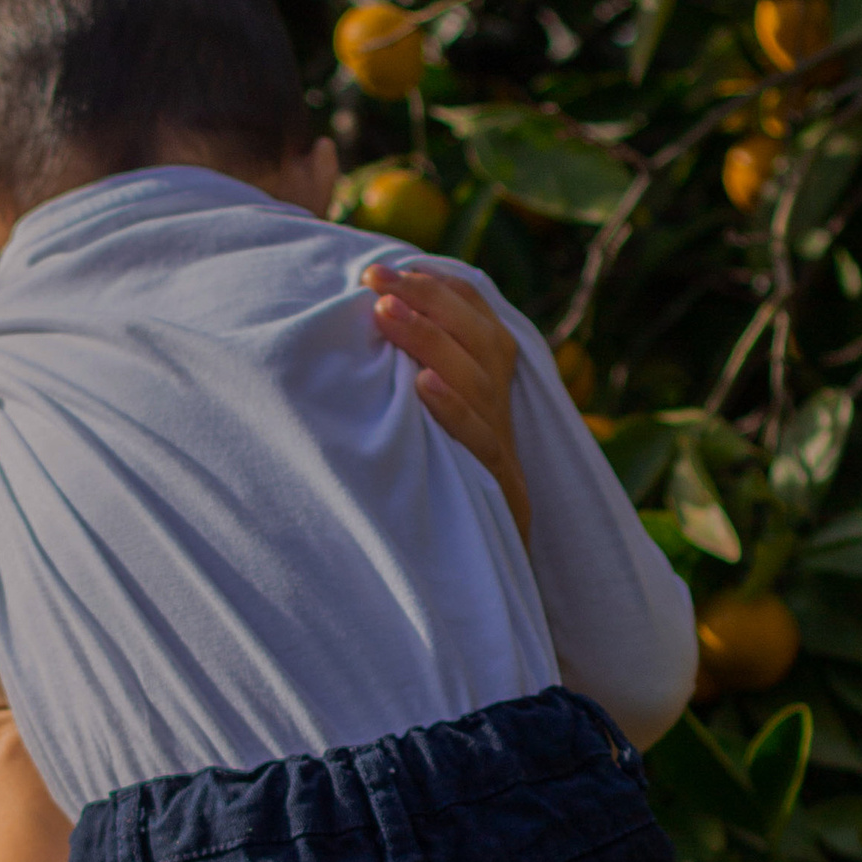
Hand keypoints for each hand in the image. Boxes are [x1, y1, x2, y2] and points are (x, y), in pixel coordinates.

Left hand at [366, 262, 530, 548]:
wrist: (465, 593)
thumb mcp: (413, 441)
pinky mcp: (503, 496)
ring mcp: (504, 454)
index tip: (387, 268)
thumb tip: (357, 336)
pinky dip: (454, 413)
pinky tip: (422, 388)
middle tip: (375, 278)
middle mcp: (501, 416)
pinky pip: (482, 446)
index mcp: (488, 395)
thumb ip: (403, 393)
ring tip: (386, 314)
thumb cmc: (424, 507)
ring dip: (431, 342)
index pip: (478, 323)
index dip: (441, 290)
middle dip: (428, 302)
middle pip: (481, 341)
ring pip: (479, 383)